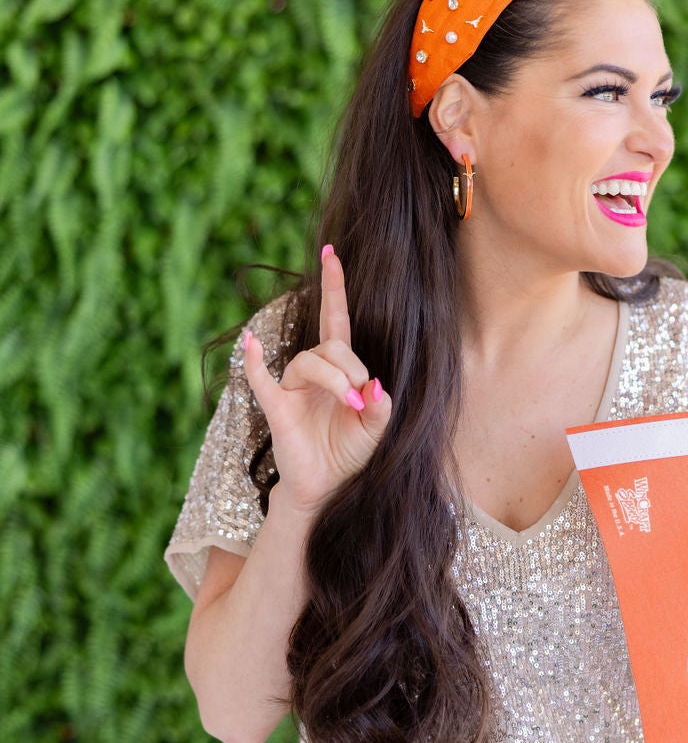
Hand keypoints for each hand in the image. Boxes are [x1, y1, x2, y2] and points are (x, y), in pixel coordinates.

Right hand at [242, 246, 392, 513]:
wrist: (327, 488)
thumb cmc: (350, 454)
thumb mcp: (376, 430)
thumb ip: (381, 407)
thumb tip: (375, 384)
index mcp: (339, 370)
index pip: (336, 320)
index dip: (334, 288)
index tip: (332, 253)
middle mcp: (313, 373)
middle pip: (330, 346)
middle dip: (350, 368)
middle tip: (360, 399)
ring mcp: (292, 388)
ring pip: (309, 361)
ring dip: (334, 379)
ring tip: (349, 403)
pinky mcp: (277, 408)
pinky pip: (261, 381)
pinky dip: (254, 362)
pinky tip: (250, 343)